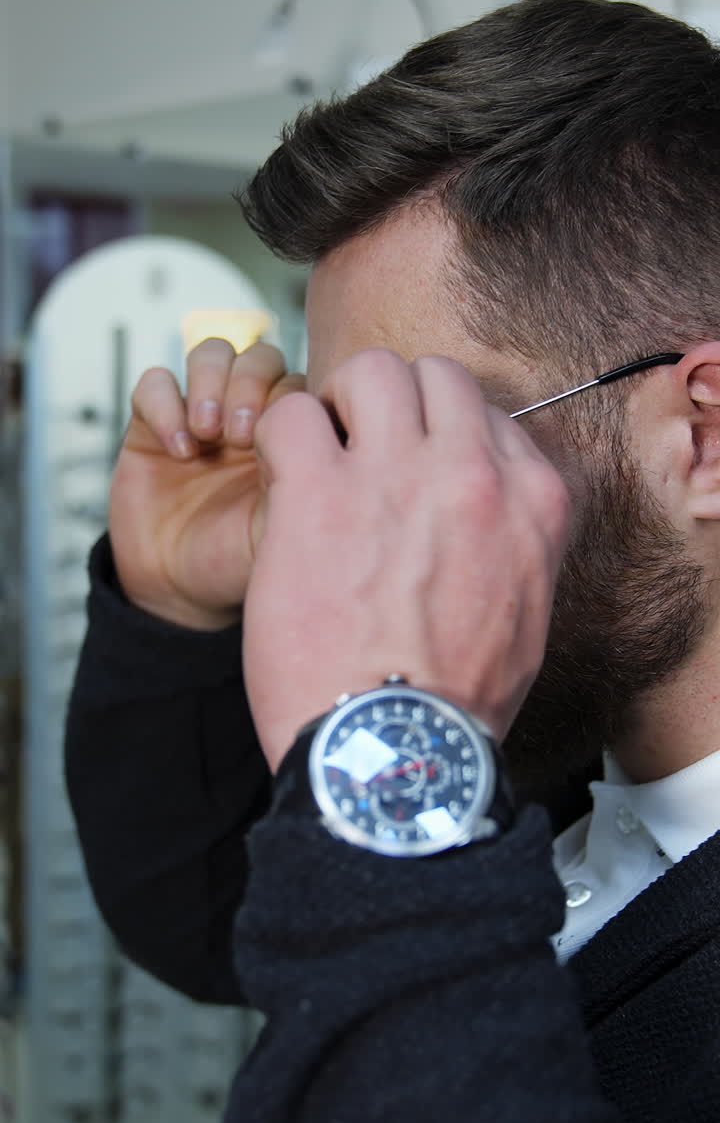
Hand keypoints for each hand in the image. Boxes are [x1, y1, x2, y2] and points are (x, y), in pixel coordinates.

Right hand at [109, 339, 304, 629]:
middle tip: (238, 435)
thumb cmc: (240, 560)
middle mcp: (247, 415)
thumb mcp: (286, 526)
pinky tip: (177, 448)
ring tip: (207, 433)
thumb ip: (306, 480)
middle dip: (250, 385)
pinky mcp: (152, 423)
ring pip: (212, 353)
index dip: (288, 400)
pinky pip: (156, 382)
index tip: (275, 446)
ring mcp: (200, 414)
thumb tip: (318, 439)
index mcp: (289, 435)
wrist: (180, 588)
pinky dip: (166, 404)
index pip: (299, 383)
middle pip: (260, 357)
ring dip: (211, 382)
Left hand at [243, 349, 569, 770]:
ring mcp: (395, 476)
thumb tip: (490, 507)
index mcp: (531, 500)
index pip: (488, 417)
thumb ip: (514, 539)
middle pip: (433, 377)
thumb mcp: (528, 610)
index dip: (441, 436)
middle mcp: (472, 473)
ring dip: (340, 405)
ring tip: (321, 454)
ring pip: (368, 371)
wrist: (398, 751)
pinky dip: (282, 438)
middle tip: (363, 446)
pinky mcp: (319, 493)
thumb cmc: (456, 698)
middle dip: (394, 403)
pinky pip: (292, 415)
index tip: (414, 465)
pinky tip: (282, 481)